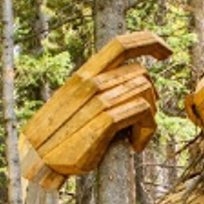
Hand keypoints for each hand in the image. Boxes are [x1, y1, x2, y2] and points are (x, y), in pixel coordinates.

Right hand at [24, 31, 170, 179]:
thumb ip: (101, 90)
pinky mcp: (102, 122)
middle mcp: (90, 83)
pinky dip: (147, 129)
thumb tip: (136, 83)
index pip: (120, 45)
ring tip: (136, 136)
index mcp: (84, 74)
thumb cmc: (60, 136)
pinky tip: (135, 145)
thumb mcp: (77, 105)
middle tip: (144, 119)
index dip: (149, 42)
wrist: (36, 160)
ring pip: (144, 90)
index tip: (167, 52)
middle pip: (140, 72)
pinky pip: (142, 111)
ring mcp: (96, 101)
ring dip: (150, 116)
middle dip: (152, 94)